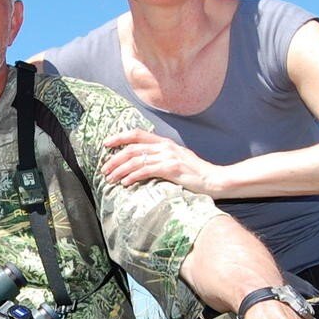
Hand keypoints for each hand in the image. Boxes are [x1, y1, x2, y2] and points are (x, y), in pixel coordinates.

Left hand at [101, 129, 224, 195]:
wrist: (215, 180)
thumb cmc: (195, 173)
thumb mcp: (177, 159)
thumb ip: (161, 157)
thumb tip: (142, 162)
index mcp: (164, 142)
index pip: (137, 134)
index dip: (119, 137)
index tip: (105, 144)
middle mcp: (164, 146)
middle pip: (132, 148)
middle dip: (114, 159)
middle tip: (104, 170)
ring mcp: (168, 156)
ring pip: (135, 160)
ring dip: (120, 170)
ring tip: (110, 179)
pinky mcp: (171, 169)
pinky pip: (146, 171)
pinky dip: (132, 177)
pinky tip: (125, 183)